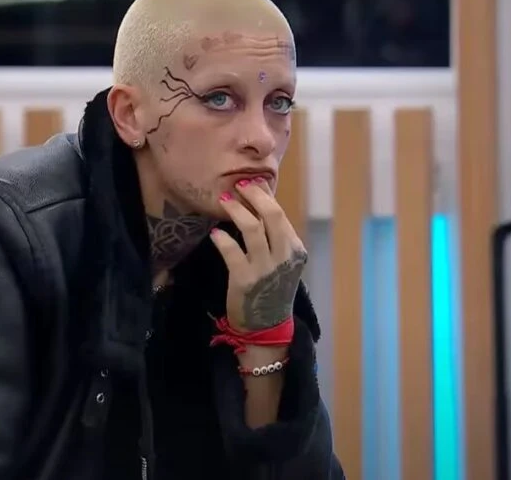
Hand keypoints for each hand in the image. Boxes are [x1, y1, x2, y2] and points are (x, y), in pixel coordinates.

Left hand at [209, 177, 307, 331]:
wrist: (266, 327)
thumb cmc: (271, 290)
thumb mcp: (282, 263)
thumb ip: (275, 238)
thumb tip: (258, 204)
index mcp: (295, 250)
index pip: (280, 215)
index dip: (264, 195)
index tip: (251, 183)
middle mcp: (284, 257)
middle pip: (272, 215)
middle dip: (254, 195)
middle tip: (238, 185)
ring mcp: (265, 268)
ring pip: (251, 228)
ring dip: (235, 210)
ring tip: (223, 201)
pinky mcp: (244, 280)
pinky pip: (231, 251)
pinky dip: (222, 238)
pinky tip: (215, 234)